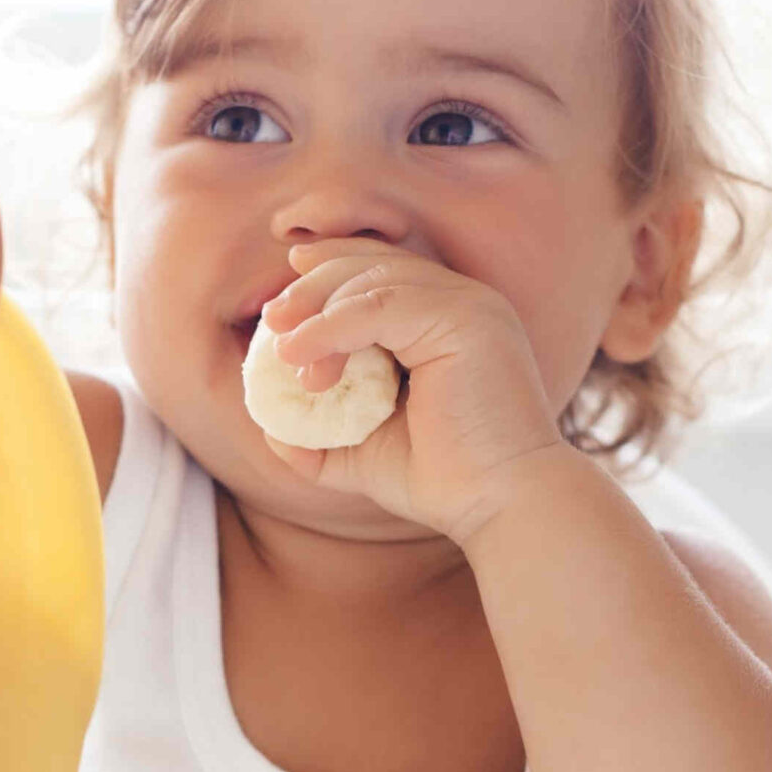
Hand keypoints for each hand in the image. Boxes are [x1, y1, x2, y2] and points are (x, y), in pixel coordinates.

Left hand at [256, 238, 569, 538]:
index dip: (331, 266)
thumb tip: (271, 429)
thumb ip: (322, 436)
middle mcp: (465, 302)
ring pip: (375, 279)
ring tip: (285, 353)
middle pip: (375, 264)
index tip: (285, 290)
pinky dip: (333, 325)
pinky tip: (301, 355)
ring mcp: (470, 306)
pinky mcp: (467, 321)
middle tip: (272, 321)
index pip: (385, 269)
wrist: (500, 507)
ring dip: (318, 310)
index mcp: (450, 320)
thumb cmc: (445, 482)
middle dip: (314, 285)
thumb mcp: (367, 451)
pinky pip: (382, 304)